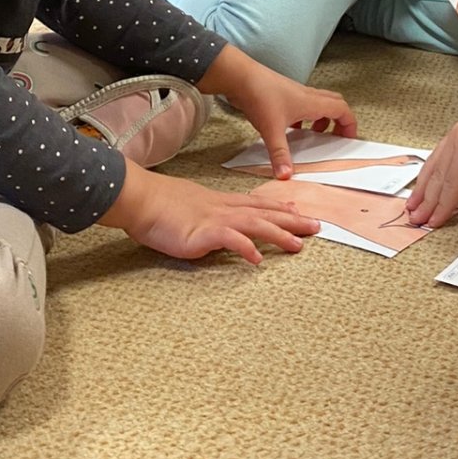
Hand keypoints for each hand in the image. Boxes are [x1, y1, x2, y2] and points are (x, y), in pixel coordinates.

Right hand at [99, 163, 319, 264]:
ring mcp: (215, 220)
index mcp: (220, 202)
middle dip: (292, 220)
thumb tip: (215, 225)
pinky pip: (229, 240)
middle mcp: (223, 209)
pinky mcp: (203, 233)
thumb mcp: (190, 205)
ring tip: (298, 245)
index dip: (279, 206)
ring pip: (255, 224)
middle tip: (316, 226)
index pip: (256, 203)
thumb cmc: (159, 203)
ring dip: (278, 234)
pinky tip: (257, 259)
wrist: (141, 199)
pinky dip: (245, 248)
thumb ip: (207, 215)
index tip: (298, 208)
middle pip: (264, 212)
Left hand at [199, 43, 356, 176]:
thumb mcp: (271, 130)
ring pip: (318, 103)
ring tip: (313, 135)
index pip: (342, 109)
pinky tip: (291, 128)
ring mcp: (295, 92)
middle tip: (335, 137)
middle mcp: (307, 95)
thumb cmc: (259, 96)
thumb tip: (286, 175)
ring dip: (322, 118)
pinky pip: (303, 103)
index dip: (350, 124)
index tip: (348, 139)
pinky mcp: (283, 93)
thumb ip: (280, 154)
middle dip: (339, 121)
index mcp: (312, 102)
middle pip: (334, 104)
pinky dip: (304, 116)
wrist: (239, 77)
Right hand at [407, 89, 457, 226]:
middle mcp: (455, 139)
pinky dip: (431, 170)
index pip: (451, 185)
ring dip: (422, 186)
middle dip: (426, 200)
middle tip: (414, 219)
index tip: (431, 223)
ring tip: (411, 203)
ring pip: (434, 164)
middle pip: (438, 176)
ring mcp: (456, 133)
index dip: (441, 207)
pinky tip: (425, 179)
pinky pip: (440, 155)